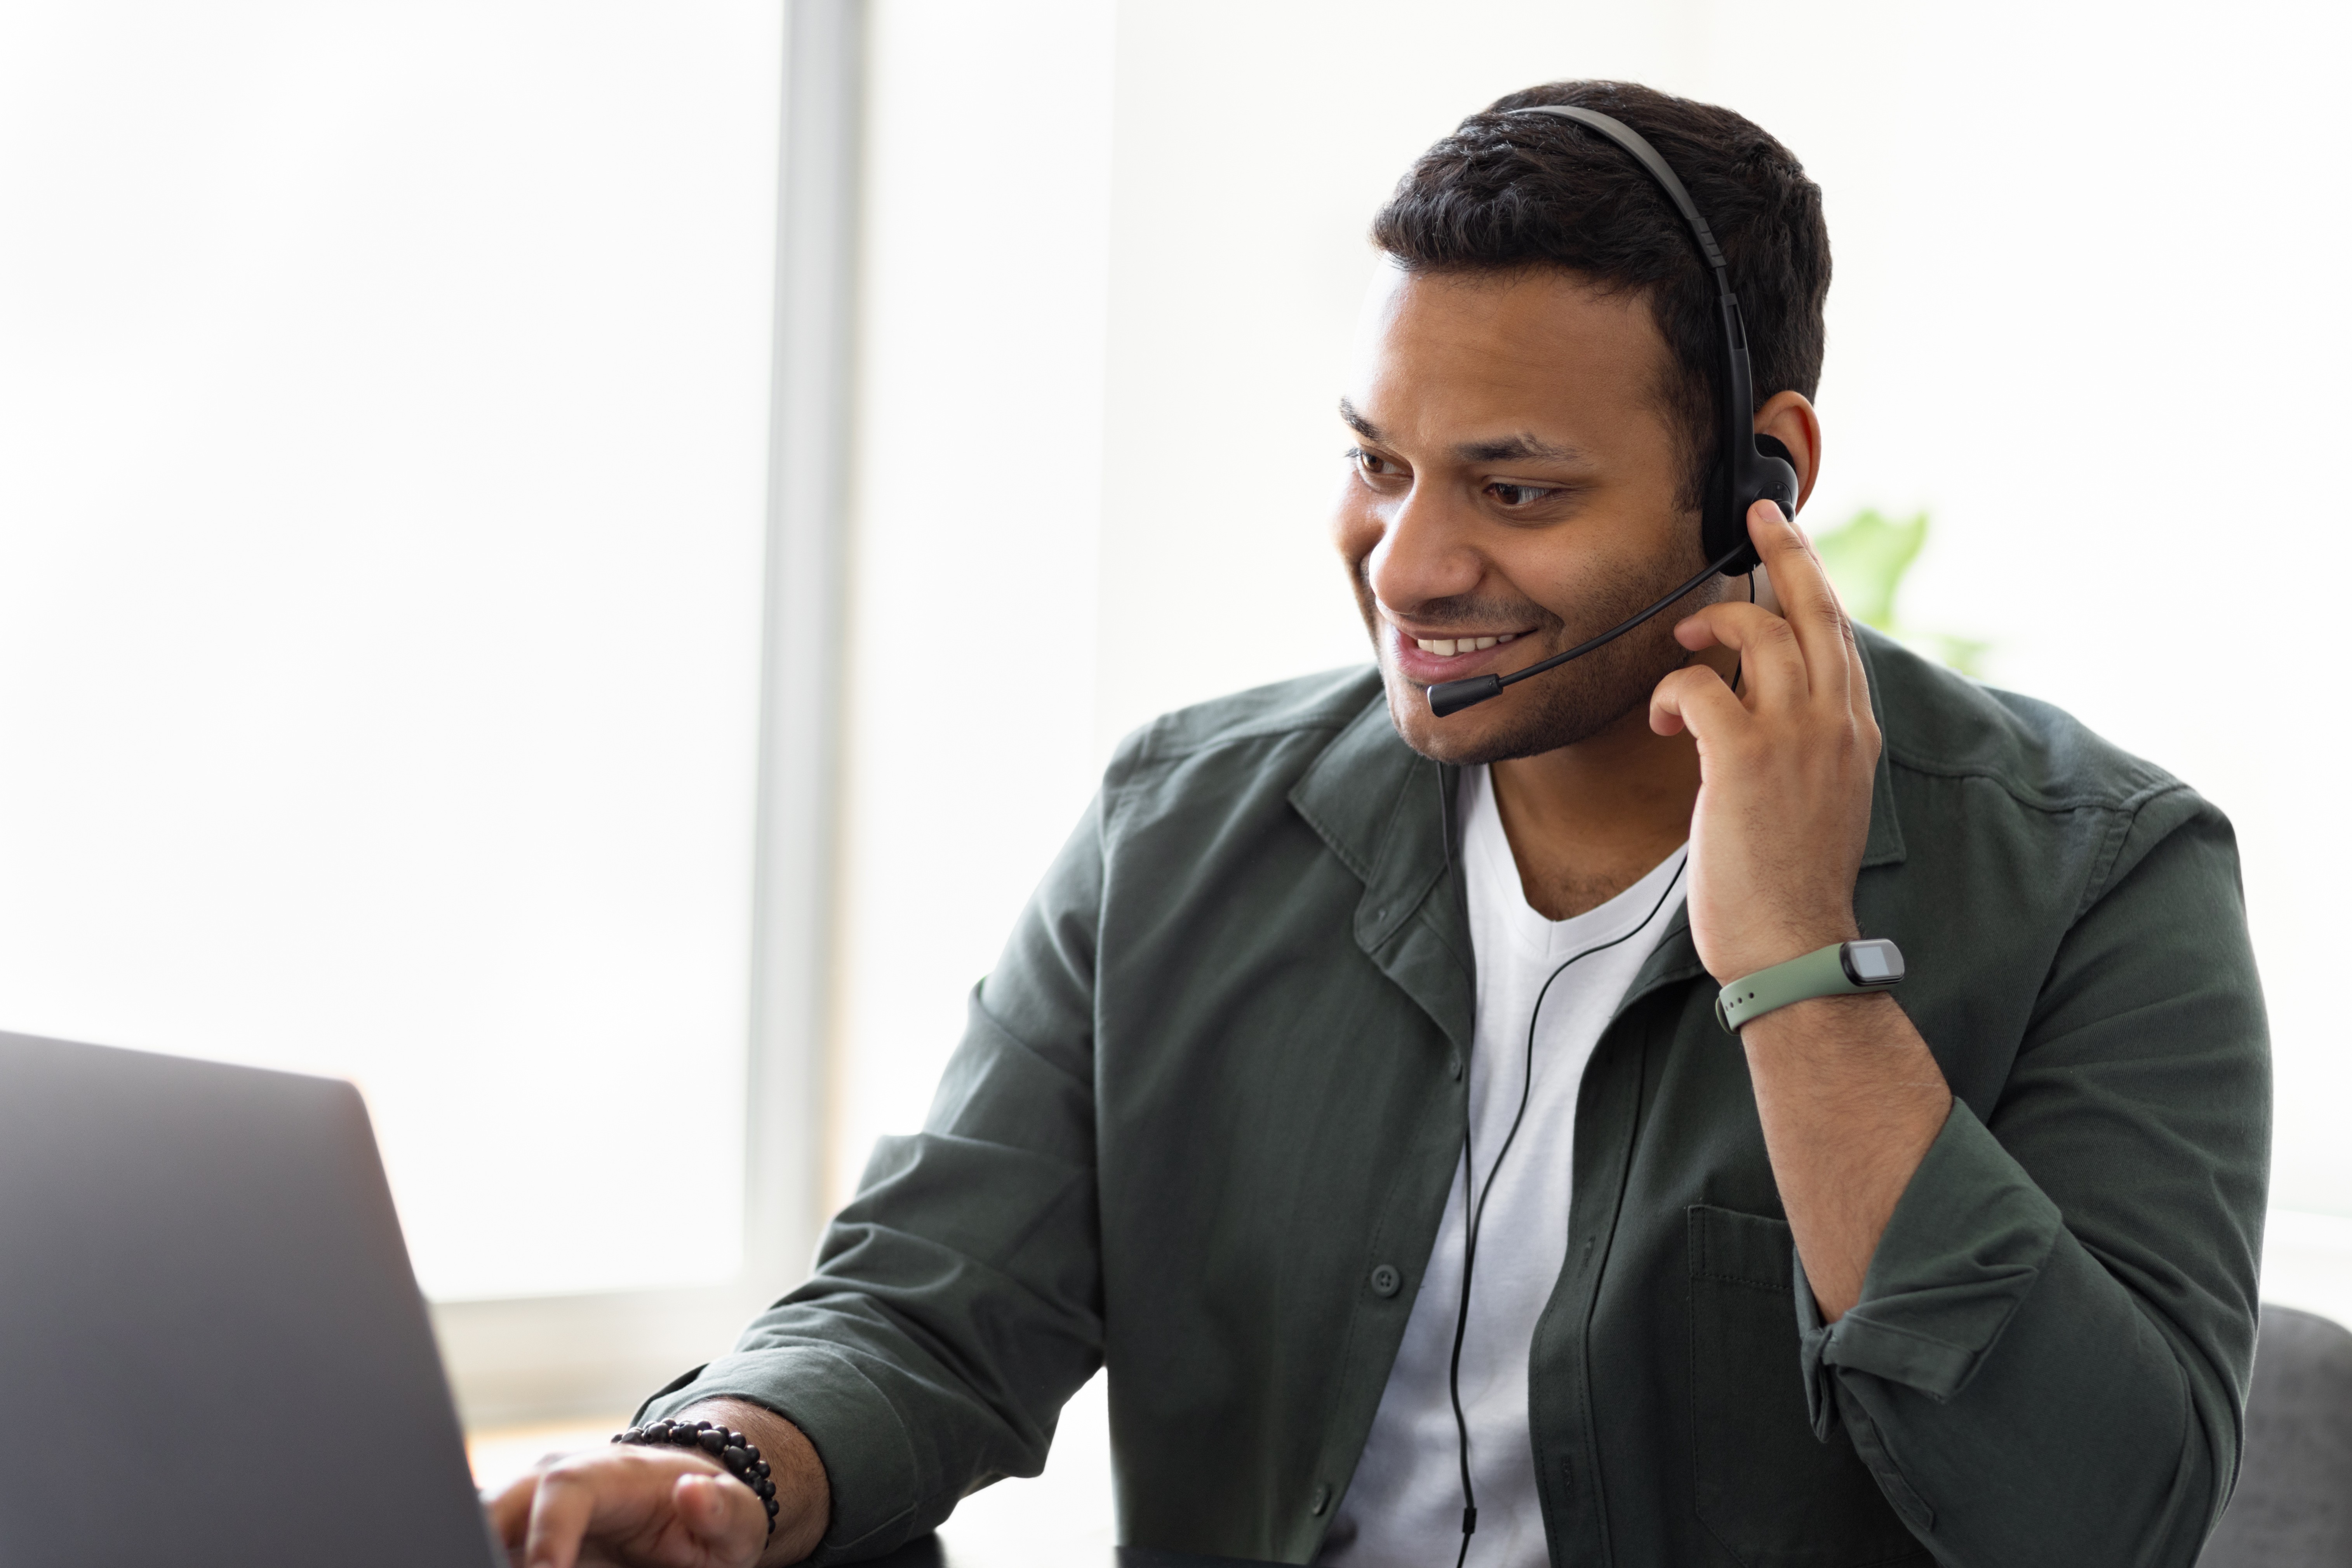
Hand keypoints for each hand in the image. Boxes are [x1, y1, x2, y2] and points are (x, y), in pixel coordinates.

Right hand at [490, 1401, 828, 1567]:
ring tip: (482, 1561)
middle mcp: (564, 1479)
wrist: (697, 1506)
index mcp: (616, 1472)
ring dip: (481, 1546)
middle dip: (484, 1536)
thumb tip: (695, 1490)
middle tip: (486, 1565)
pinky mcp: (527, 1531)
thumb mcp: (737, 1516)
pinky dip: (488, 1552)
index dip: (548, 1529)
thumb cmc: (717, 1514)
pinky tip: (494, 1562)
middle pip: (503, 1498)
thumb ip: (722, 1507)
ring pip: (484, 1519)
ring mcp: (538, 1504)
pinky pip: (494, 1541)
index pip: (565, 1487)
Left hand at [1649, 500, 1879, 982]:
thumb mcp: (1817, 799)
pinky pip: (1701, 685)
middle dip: (1786, 550)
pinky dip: (1673, 688)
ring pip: (1759, 633)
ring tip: (1683, 640)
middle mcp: (1835, 721)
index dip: (1811, 582)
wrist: (1793, 944)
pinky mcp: (1744, 757)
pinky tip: (1661, 716)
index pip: (1838, 635)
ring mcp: (1795, 735)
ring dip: (1712, 625)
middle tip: (1756, 513)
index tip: (1788, 545)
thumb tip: (1764, 715)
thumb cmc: (1792, 883)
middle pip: (1815, 608)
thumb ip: (1804, 747)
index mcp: (1855, 731)